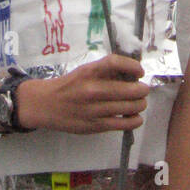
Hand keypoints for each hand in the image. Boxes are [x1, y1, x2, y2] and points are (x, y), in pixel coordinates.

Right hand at [15, 54, 147, 133]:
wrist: (47, 105)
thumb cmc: (69, 86)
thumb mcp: (85, 71)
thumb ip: (107, 71)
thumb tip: (133, 73)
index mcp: (89, 71)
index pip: (116, 63)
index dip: (133, 66)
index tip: (140, 71)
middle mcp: (93, 89)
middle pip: (130, 89)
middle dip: (142, 89)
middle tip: (143, 89)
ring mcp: (95, 109)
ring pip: (131, 107)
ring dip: (140, 104)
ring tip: (139, 103)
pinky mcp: (96, 126)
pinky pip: (124, 124)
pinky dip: (135, 120)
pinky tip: (135, 117)